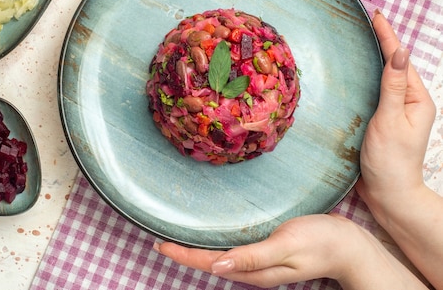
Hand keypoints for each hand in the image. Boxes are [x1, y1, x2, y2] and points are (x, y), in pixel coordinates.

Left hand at [154, 214, 426, 288]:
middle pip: (210, 263)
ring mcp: (259, 264)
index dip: (183, 255)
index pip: (209, 263)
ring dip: (197, 251)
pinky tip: (209, 238)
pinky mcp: (266, 254)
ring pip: (219, 260)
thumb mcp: (287, 246)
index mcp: (254, 270)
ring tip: (176, 240)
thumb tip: (217, 265)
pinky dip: (215, 245)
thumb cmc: (321, 241)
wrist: (349, 245)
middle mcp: (252, 270)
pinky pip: (233, 253)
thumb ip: (253, 257)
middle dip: (184, 254)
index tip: (160, 245)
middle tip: (159, 241)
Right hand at [356, 10, 435, 209]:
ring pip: (384, 79)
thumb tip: (400, 53)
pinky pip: (375, 93)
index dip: (388, 36)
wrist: (388, 195)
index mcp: (417, 100)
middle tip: (369, 20)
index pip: (399, 61)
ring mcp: (396, 112)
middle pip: (394, 66)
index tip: (376, 15)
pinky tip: (357, 73)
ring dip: (374, 58)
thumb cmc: (390, 160)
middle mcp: (409, 103)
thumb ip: (393, 86)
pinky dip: (367, 78)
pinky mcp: (382, 122)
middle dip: (383, 42)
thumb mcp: (390, 120)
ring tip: (364, 38)